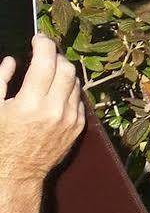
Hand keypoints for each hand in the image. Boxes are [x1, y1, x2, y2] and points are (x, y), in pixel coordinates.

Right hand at [0, 36, 84, 183]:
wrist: (15, 174)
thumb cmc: (0, 142)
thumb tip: (11, 61)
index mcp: (30, 104)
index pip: (46, 62)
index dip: (44, 44)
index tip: (39, 38)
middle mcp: (54, 110)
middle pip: (66, 68)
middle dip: (56, 56)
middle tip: (44, 54)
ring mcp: (69, 119)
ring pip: (75, 82)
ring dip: (64, 72)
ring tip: (49, 72)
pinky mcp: (78, 127)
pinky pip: (79, 99)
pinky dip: (69, 90)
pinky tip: (56, 91)